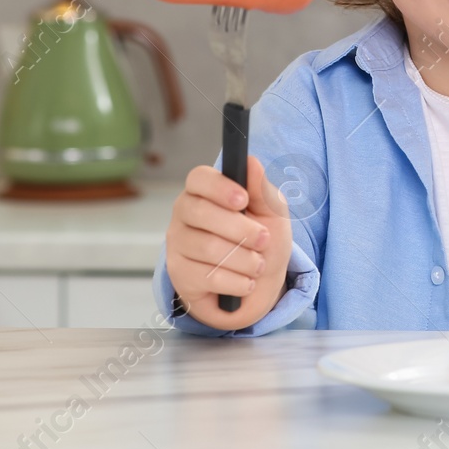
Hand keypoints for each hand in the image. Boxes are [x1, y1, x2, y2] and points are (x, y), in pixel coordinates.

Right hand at [164, 156, 291, 331]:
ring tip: (258, 265)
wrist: (259, 286)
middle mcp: (184, 214)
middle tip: (264, 240)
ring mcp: (177, 244)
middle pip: (202, 213)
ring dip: (244, 260)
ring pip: (208, 247)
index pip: (199, 178)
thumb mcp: (271, 214)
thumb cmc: (262, 243)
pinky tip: (246, 282)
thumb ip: (262, 189)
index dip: (219, 187)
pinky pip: (208, 276)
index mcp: (204, 192)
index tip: (243, 199)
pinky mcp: (179, 274)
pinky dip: (237, 282)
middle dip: (241, 229)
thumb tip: (251, 161)